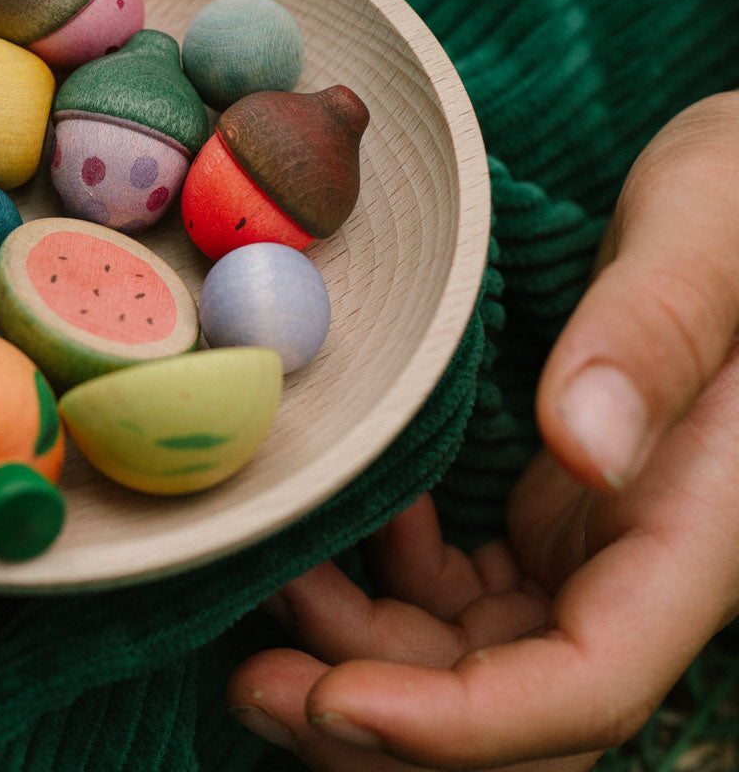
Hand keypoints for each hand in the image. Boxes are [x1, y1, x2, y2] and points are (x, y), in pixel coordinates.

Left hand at [228, 91, 738, 767]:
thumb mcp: (712, 226)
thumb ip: (655, 333)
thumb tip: (581, 448)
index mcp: (705, 520)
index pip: (590, 681)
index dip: (464, 724)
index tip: (337, 703)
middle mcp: (648, 558)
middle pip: (516, 704)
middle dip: (385, 720)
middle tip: (254, 682)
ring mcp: (596, 544)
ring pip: (476, 658)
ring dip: (367, 653)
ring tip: (271, 592)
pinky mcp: (553, 516)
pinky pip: (460, 591)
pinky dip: (385, 582)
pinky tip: (340, 522)